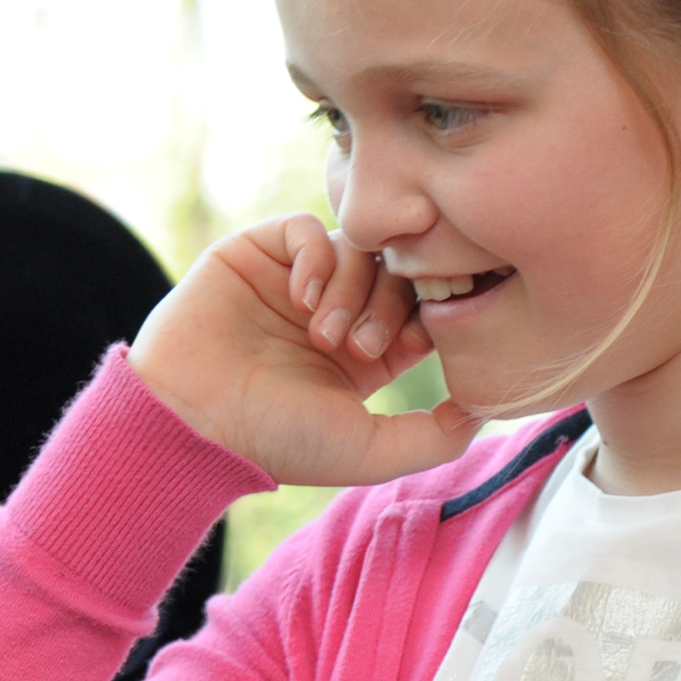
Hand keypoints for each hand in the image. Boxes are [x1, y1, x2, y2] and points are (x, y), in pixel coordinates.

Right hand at [128, 212, 478, 485]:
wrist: (192, 419)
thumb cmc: (275, 441)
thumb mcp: (372, 451)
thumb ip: (436, 436)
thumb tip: (488, 403)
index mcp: (362, 356)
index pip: (419, 309)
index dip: (430, 316)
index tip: (419, 342)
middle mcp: (332, 312)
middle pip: (394, 273)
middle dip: (389, 306)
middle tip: (361, 349)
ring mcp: (294, 280)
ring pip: (356, 249)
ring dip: (351, 288)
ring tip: (323, 334)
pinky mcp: (257, 253)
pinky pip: (307, 229)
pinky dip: (317, 258)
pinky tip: (303, 299)